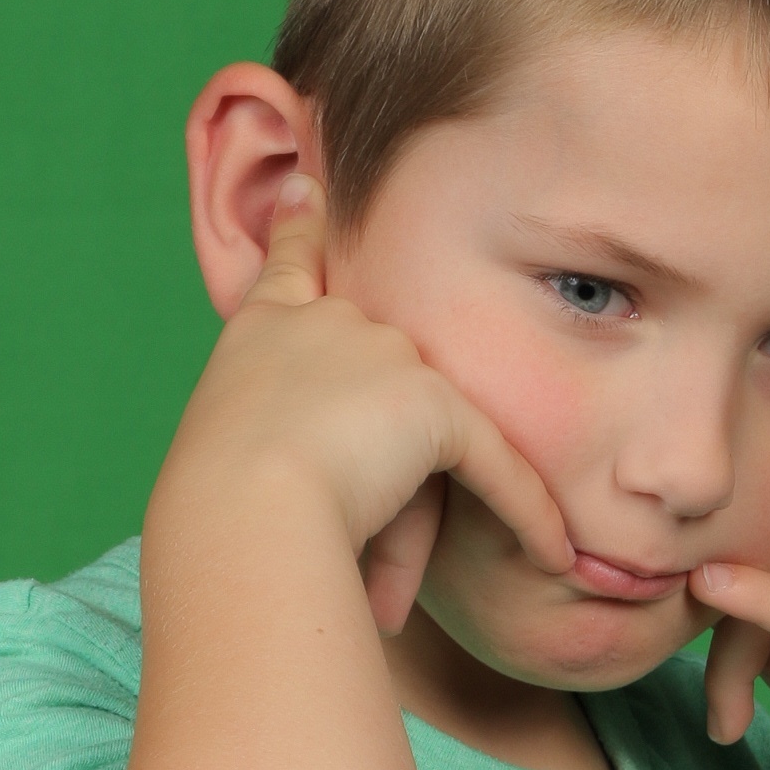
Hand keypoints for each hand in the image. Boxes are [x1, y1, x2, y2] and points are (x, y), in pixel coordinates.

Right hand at [155, 179, 573, 630]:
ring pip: (434, 442)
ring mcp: (381, 354)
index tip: (310, 186)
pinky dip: (525, 517)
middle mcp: (324, 326)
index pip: (291, 265)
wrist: (237, 516)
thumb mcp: (224, 472)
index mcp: (261, 336)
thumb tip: (315, 520)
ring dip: (425, 527)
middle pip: (385, 383)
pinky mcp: (431, 402)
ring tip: (447, 584)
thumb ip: (272, 460)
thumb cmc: (213, 523)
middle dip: (388, 453)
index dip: (303, 227)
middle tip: (381, 491)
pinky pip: (494, 467)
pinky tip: (556, 556)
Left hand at [692, 455, 769, 769]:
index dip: (728, 507)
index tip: (672, 567)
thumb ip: (762, 608)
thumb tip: (700, 584)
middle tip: (718, 697)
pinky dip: (758, 600)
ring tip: (728, 719)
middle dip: (714, 614)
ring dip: (730, 655)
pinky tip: (713, 592)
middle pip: (763, 537)